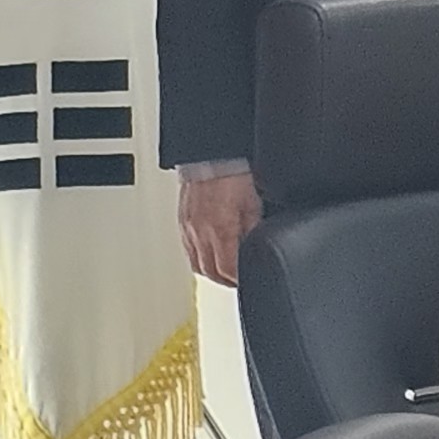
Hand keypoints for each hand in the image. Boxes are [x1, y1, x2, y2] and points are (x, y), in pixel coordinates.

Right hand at [177, 169, 262, 284]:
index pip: (228, 270)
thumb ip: (253, 230)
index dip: (239, 280)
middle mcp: (200, 232)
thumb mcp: (254, 204)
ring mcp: (188, 228)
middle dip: (227, 281)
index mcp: (220, 230)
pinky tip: (209, 255)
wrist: (210, 157)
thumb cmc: (232, 174)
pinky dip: (200, 258)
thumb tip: (256, 248)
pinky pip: (188, 250)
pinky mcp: (181, 222)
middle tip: (239, 281)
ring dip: (212, 272)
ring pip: (197, 264)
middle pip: (210, 272)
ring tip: (226, 273)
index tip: (248, 281)